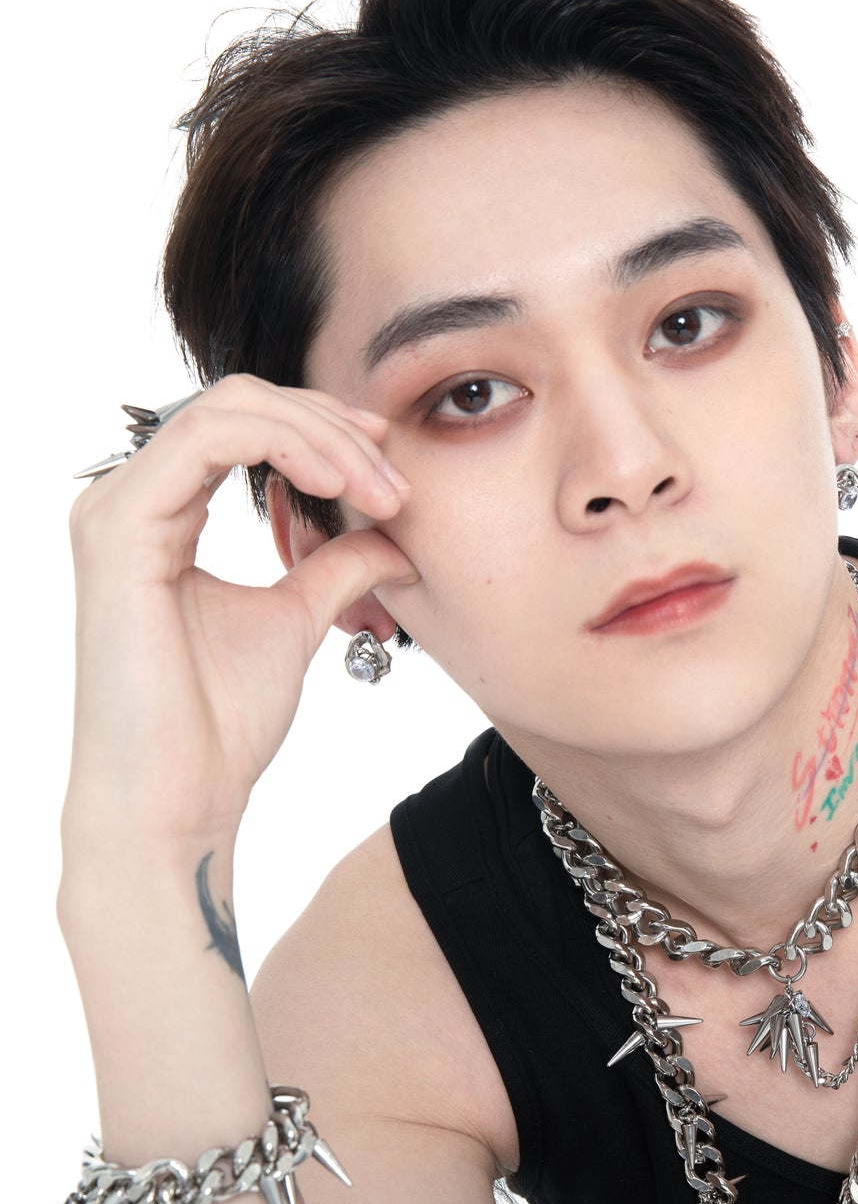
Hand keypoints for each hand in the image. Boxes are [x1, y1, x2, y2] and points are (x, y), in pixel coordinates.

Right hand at [61, 373, 416, 854]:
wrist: (178, 798)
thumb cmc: (218, 727)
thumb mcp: (296, 622)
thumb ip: (334, 569)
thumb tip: (393, 535)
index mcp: (160, 513)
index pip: (245, 426)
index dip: (326, 433)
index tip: (393, 473)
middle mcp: (128, 499)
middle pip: (240, 404)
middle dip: (333, 433)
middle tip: (397, 486)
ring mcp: (115, 508)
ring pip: (229, 408)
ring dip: (322, 440)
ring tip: (380, 492)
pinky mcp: (119, 527)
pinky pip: (209, 437)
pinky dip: (289, 447)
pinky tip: (340, 486)